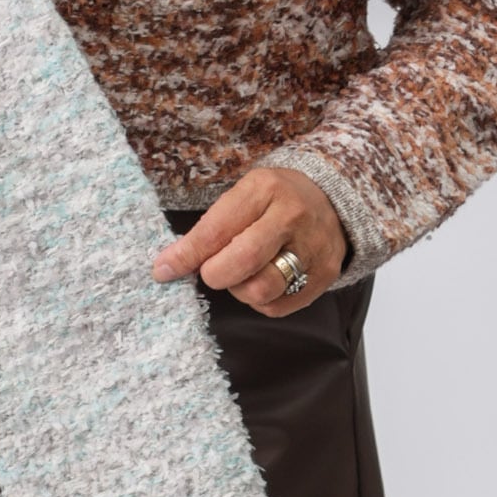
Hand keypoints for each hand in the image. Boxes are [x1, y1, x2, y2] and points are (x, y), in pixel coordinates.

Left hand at [150, 166, 348, 313]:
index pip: (217, 229)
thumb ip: (211, 226)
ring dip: (238, 290)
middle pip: (242, 262)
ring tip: (240, 274)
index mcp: (263, 190)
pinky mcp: (325, 275)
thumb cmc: (274, 198)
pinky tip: (260, 280)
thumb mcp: (243, 194)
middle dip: (214, 274)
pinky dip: (260, 301)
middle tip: (210, 271)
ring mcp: (312, 248)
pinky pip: (279, 306)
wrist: (333, 199)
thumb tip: (170, 264)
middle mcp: (291, 218)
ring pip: (261, 289)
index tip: (163, 269)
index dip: (187, 254)